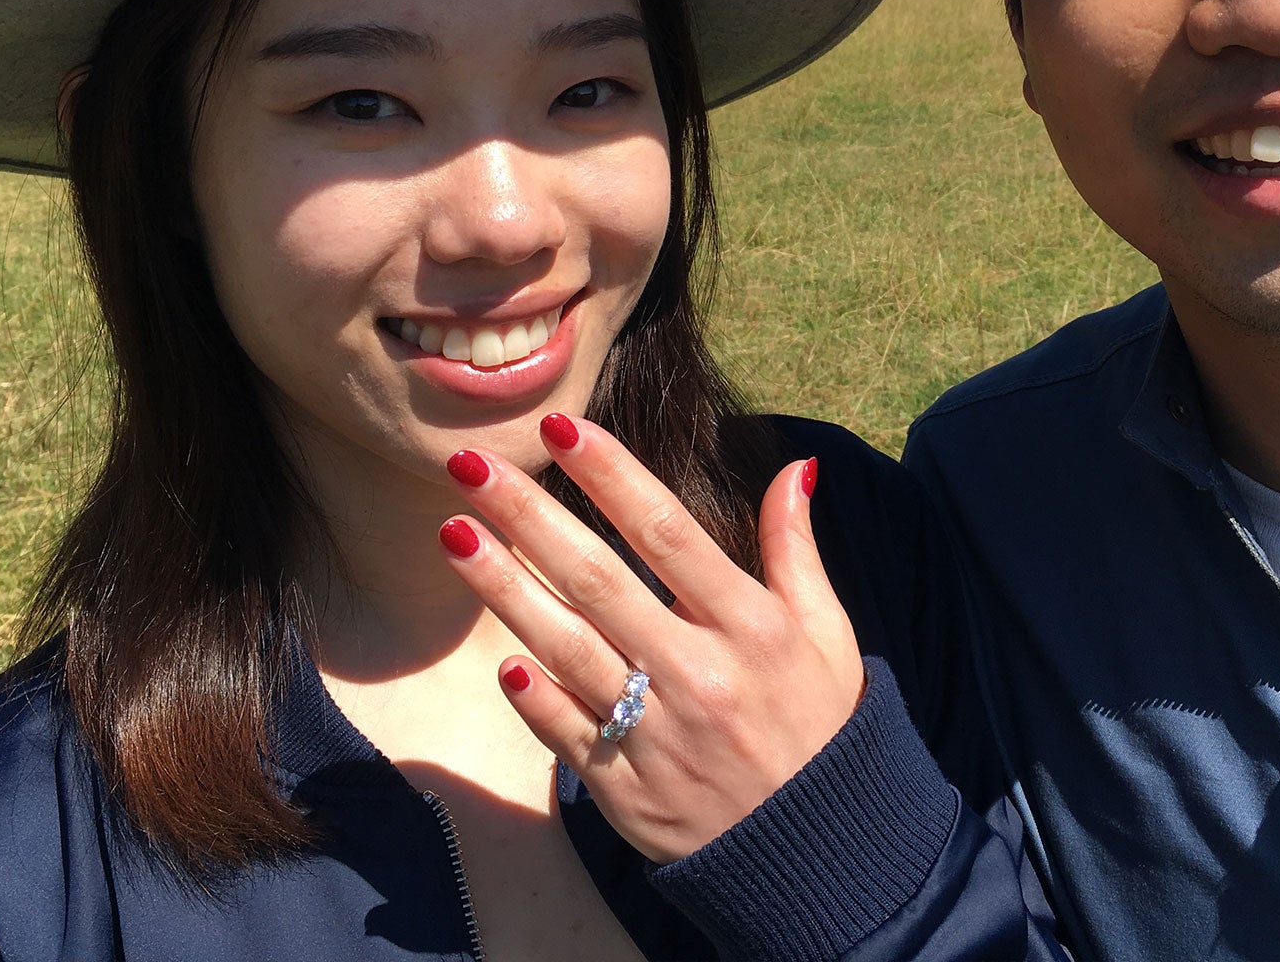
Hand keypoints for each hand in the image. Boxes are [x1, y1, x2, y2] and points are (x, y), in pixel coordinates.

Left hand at [436, 415, 864, 862]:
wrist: (823, 851)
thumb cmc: (821, 723)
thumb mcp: (827, 631)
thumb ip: (795, 548)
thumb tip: (793, 465)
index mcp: (750, 626)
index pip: (668, 533)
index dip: (612, 476)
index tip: (562, 427)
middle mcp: (700, 674)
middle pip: (600, 580)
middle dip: (529, 516)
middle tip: (470, 464)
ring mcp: (659, 734)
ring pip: (568, 649)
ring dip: (504, 590)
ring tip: (452, 535)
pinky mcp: (628, 790)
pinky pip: (569, 734)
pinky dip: (534, 698)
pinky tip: (497, 658)